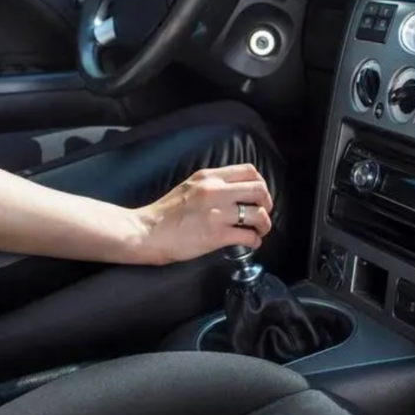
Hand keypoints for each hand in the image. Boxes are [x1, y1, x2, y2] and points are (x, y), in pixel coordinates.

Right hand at [135, 164, 273, 264]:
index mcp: (209, 177)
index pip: (248, 171)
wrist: (147, 231)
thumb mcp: (188, 187)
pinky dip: (254, 242)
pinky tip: (250, 244)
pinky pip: (248, 237)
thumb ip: (211, 185)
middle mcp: (215, 191)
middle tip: (263, 213)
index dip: (260, 184)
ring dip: (264, 225)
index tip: (258, 195)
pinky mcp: (216, 235)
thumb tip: (233, 192)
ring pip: (258, 214)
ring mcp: (217, 213)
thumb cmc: (164, 213)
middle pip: (259, 190)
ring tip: (259, 231)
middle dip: (267, 203)